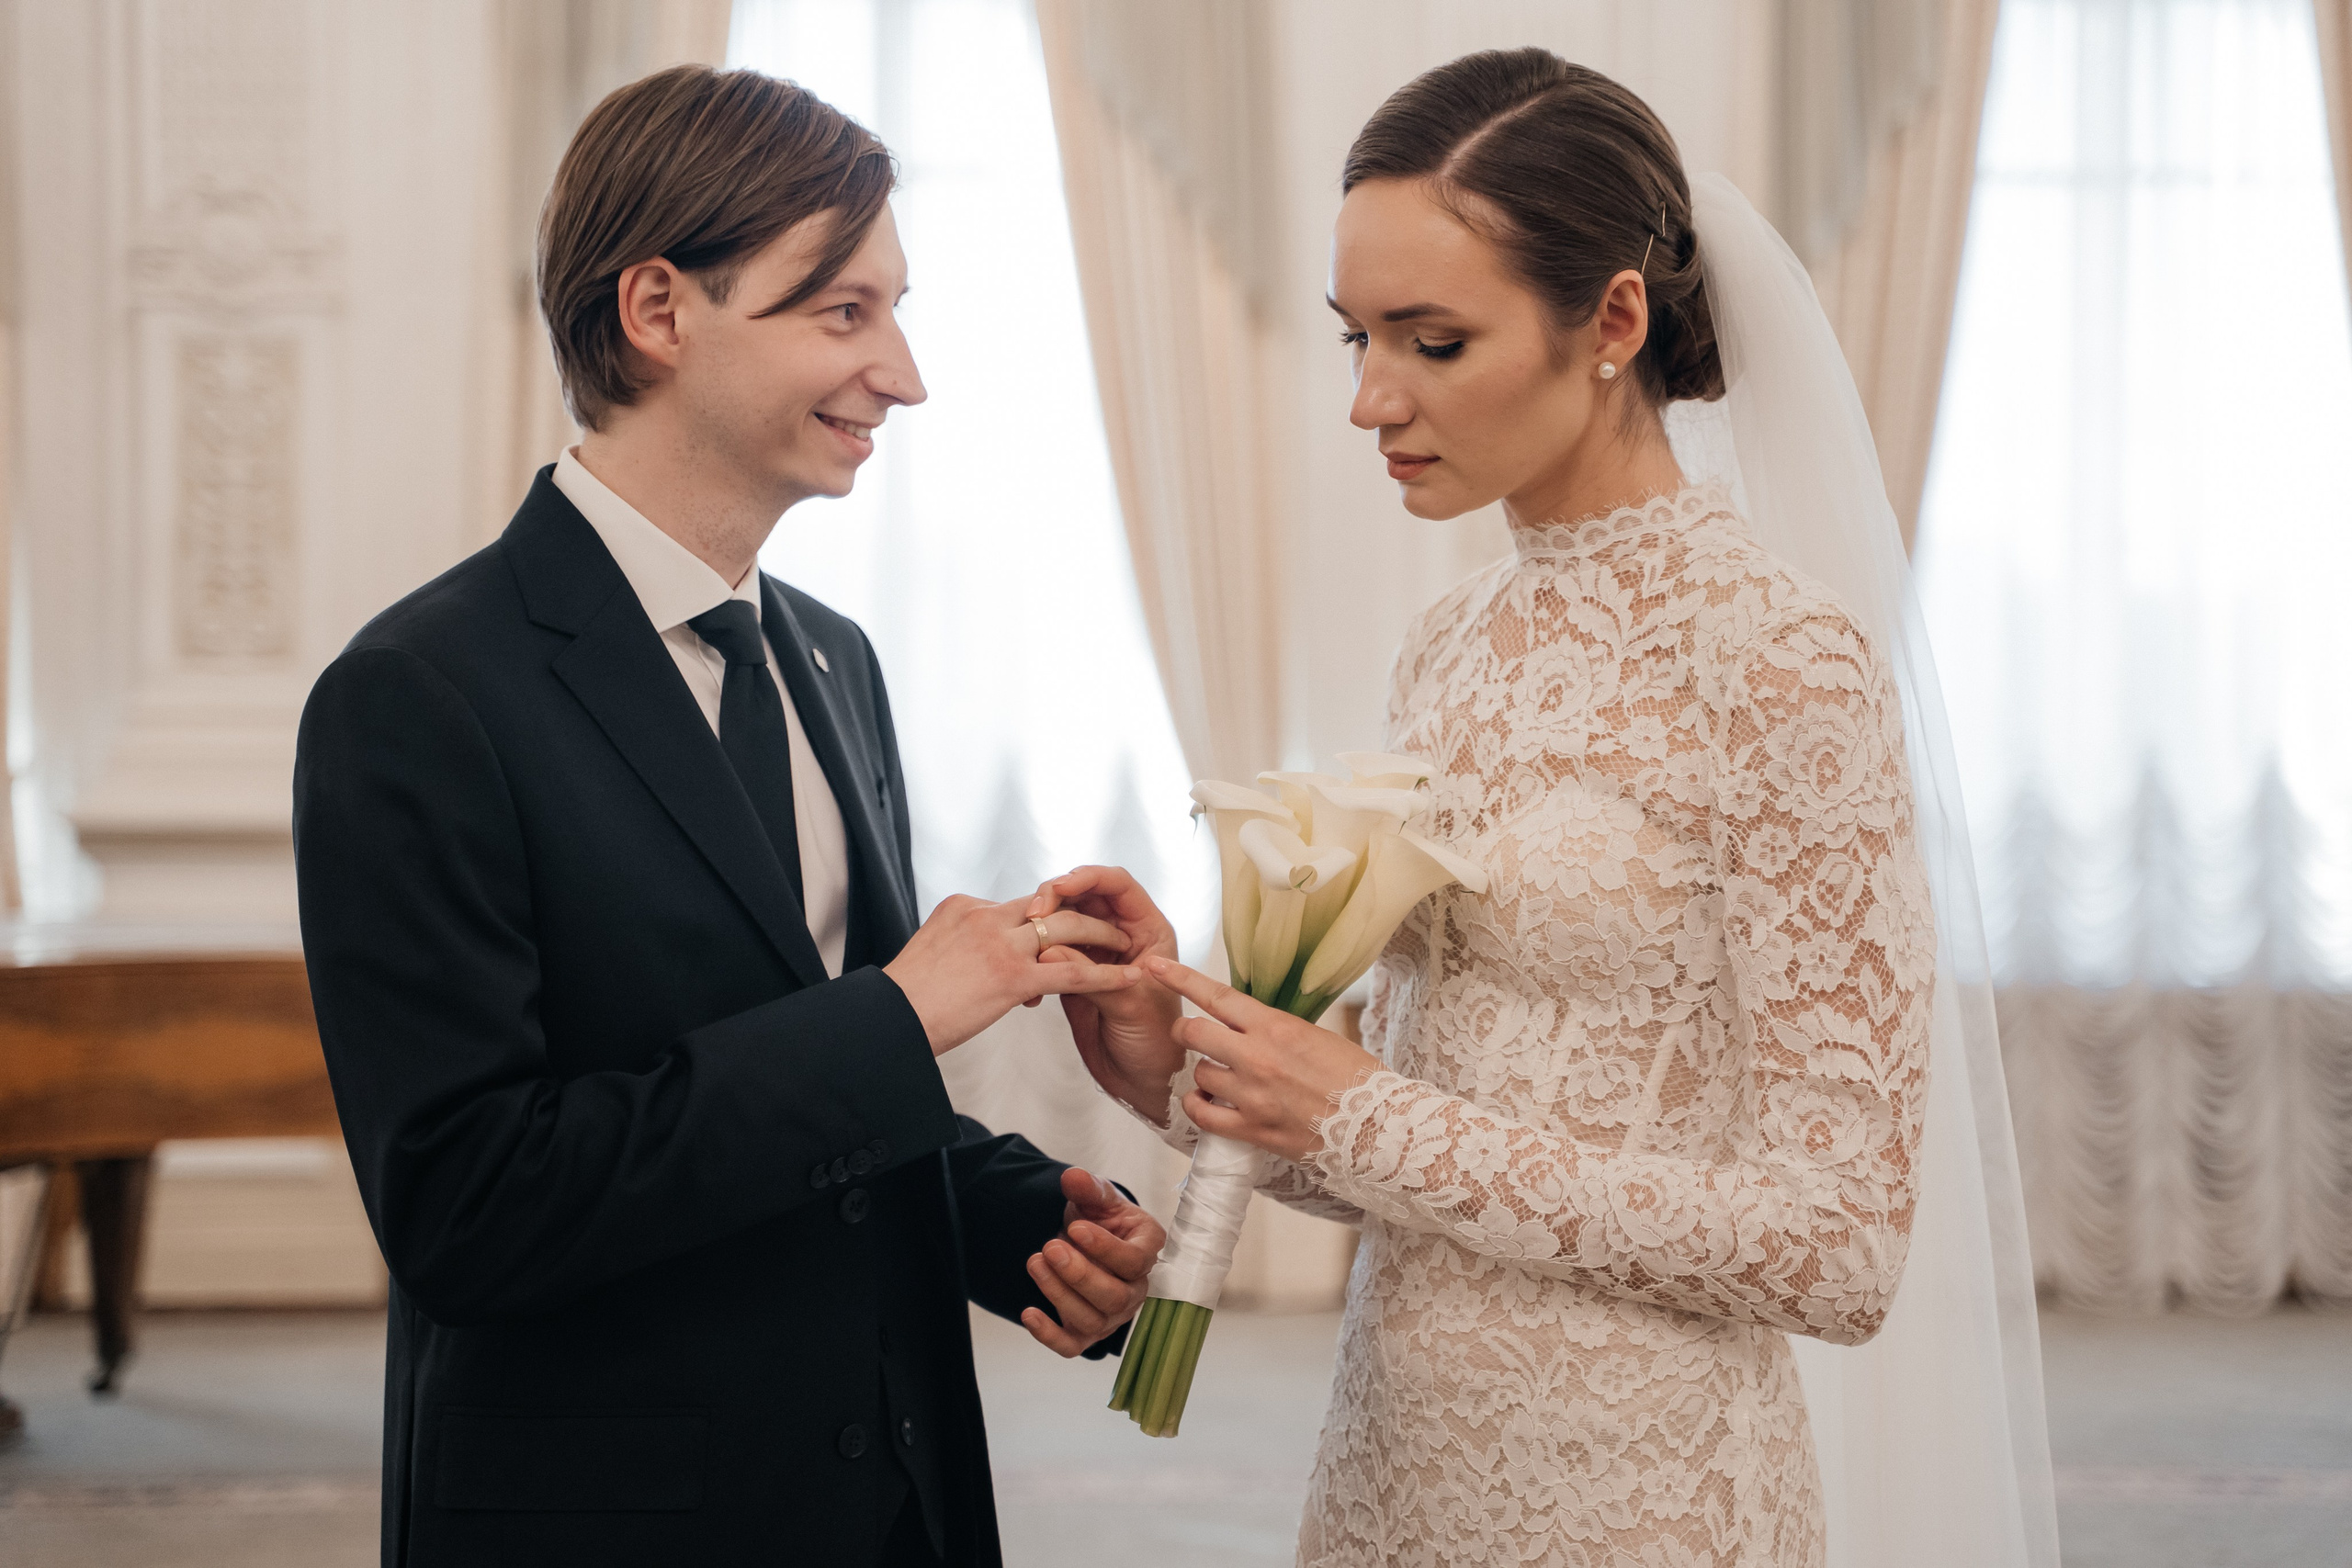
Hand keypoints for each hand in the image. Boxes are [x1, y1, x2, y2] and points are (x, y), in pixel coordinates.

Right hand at [883, 895, 1139, 1055]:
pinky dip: (1106, 973)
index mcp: (963, 907)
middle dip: (1084, 914)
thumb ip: (961, 947)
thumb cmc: (904, 1001)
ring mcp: (1000, 944)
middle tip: (1107, 928)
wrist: (889, 1022)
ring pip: (1067, 928)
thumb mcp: (931, 954)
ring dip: (1102, 935)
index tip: (1065, 931)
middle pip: (1048, 904)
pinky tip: (1128, 978)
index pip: (1018, 905)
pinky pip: (1073, 971)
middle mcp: (985, 917)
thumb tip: (982, 963)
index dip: (1046, 920)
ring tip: (1126, 945)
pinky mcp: (1012, 976)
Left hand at [1019, 1166, 1165, 1356]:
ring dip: (1059, 1294)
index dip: (1106, 1249)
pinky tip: (1028, 1313)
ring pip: (1093, 1320)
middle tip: (1049, 1247)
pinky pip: (1072, 1346)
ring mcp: (1112, 1315)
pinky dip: (1049, 1335)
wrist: (1085, 1238)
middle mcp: (1135, 1288)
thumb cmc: (1099, 1218)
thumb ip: (1089, 1187)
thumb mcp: (1096, 1197)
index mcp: (1147, 1250)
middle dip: (1079, 1275)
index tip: (1076, 1228)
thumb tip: (1073, 1177)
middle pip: (1115, 1297)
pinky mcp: (1087, 1332)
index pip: (1136, 1261)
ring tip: (1035, 1262)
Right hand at [1025, 866, 1183, 1123]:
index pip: (1118, 885)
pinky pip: (1050, 947)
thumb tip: (1052, 949)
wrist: (1141, 1079)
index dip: (1088, 878)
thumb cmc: (1156, 1043)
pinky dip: (1035, 949)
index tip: (1060, 886)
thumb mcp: (1133, 1006)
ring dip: (1043, 920)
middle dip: (1057, 895)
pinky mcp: (1073, 971)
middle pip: (1085, 894)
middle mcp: (1122, 933)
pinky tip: (1027, 962)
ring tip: (1026, 933)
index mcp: (1148, 929)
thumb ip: (1094, 977)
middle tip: (1034, 911)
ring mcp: (1096, 951)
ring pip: (1064, 918)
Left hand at [1144, 957, 1382, 1163]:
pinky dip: (1199, 1107)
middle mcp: (1256, 1057)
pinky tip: (1209, 1104)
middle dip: (1187, 1032)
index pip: (1216, 995)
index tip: (1154, 967)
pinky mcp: (1252, 1129)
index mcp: (1275, 1027)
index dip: (1180, 979)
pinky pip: (1203, 1115)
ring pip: (1199, 1074)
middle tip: (1196, 1037)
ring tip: (1226, 1078)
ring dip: (1205, 1074)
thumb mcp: (1316, 1035)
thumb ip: (1274, 1028)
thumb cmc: (1356, 1078)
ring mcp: (1251, 1095)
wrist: (1378, 1126)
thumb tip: (1247, 1024)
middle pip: (1192, 1033)